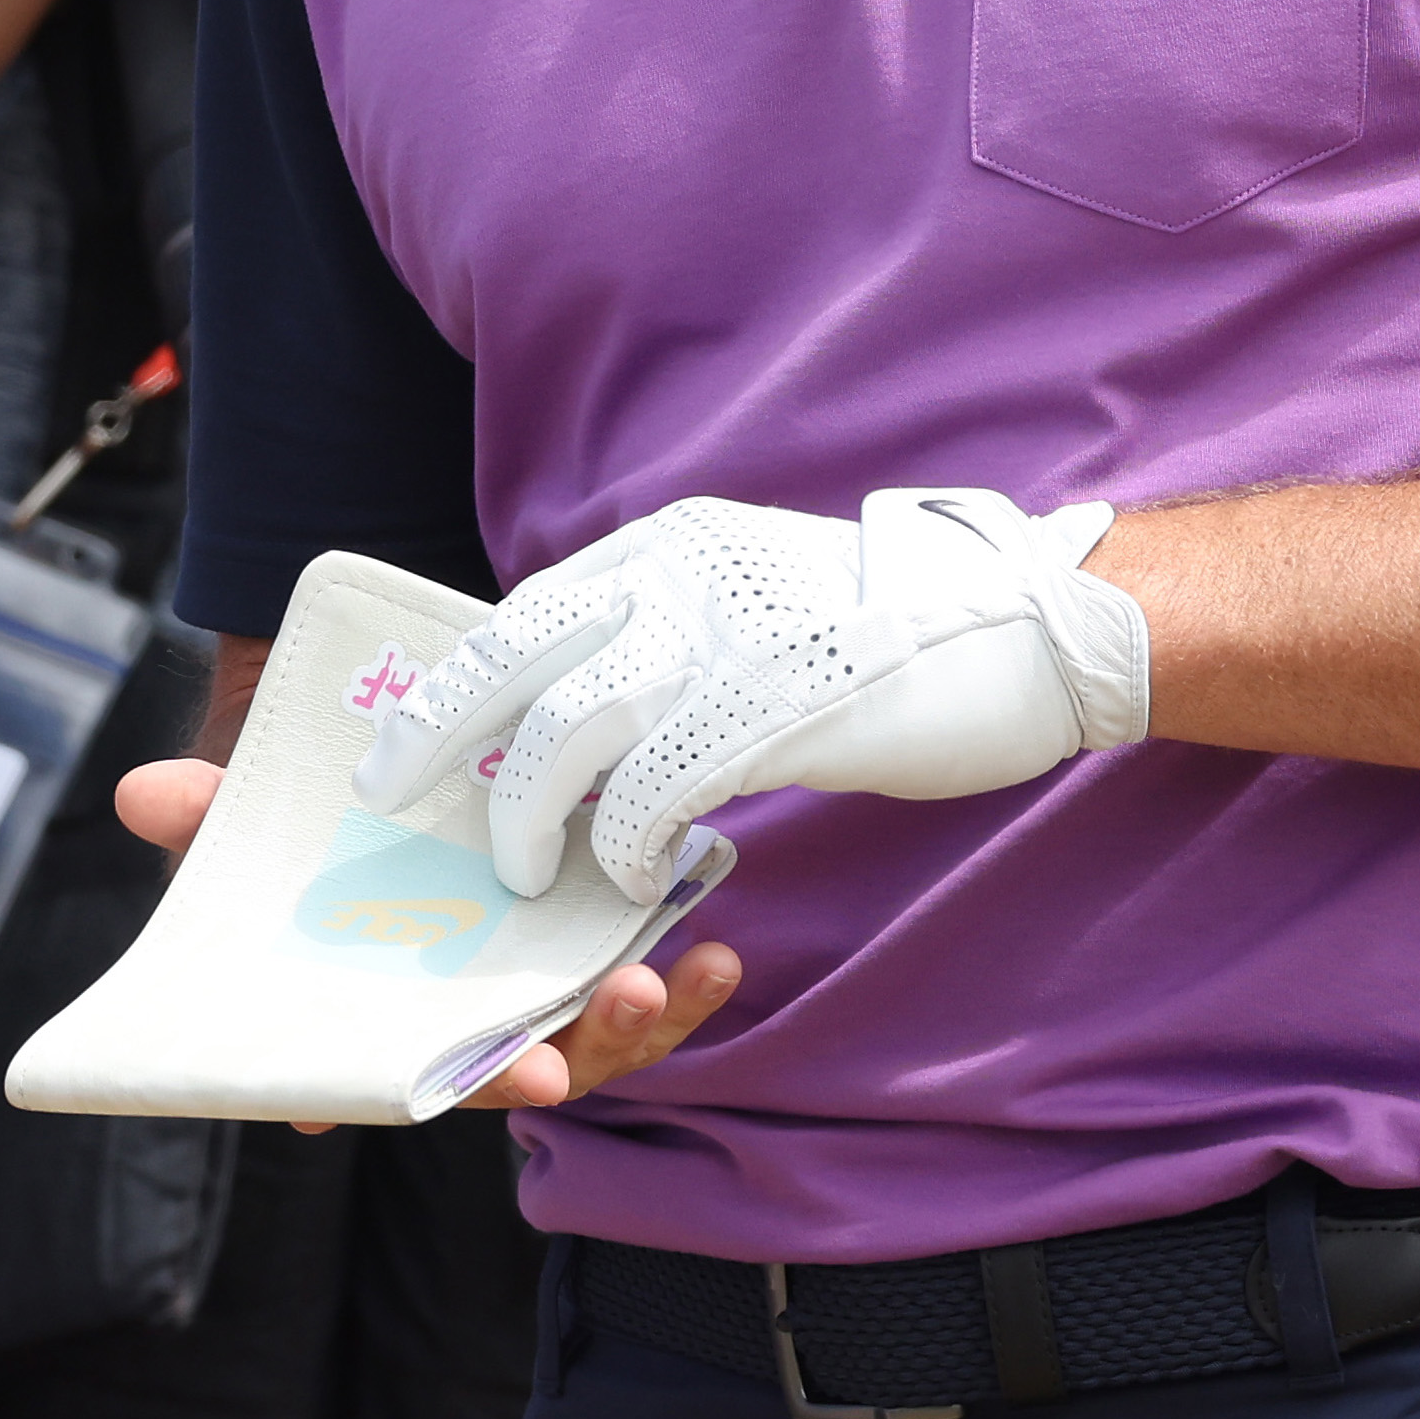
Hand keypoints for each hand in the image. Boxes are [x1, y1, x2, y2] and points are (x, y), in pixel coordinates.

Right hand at [111, 755, 745, 1112]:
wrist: (409, 789)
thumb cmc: (324, 831)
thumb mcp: (266, 816)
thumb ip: (213, 814)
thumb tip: (144, 794)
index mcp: (366, 1017)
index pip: (372, 1074)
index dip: (405, 1086)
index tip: (449, 1097)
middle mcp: (454, 1026)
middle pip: (493, 1071)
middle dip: (525, 1072)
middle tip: (547, 1073)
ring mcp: (531, 1001)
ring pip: (580, 1048)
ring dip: (621, 1030)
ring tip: (650, 981)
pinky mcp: (594, 965)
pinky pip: (647, 1005)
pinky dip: (684, 990)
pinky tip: (715, 955)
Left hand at [370, 490, 1147, 900]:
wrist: (1028, 631)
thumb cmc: (895, 632)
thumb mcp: (761, 592)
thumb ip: (679, 623)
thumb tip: (594, 688)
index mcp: (674, 545)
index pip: (528, 608)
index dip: (458, 677)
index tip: (409, 735)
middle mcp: (682, 577)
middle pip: (514, 656)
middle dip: (438, 732)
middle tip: (391, 796)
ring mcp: (725, 641)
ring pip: (566, 729)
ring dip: (527, 810)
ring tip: (519, 868)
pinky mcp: (769, 713)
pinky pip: (653, 792)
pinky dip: (624, 843)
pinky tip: (631, 873)